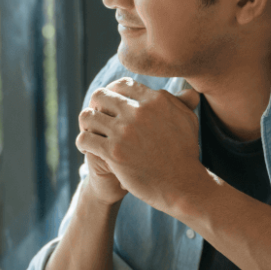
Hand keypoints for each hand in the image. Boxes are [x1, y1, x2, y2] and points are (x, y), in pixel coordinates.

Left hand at [77, 77, 201, 212]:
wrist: (182, 184)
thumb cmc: (185, 153)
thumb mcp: (188, 120)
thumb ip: (181, 102)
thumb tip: (185, 90)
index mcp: (155, 100)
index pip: (121, 85)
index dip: (111, 93)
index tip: (109, 105)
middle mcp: (138, 112)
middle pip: (100, 96)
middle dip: (95, 106)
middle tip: (96, 119)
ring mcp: (124, 131)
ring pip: (87, 116)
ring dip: (85, 124)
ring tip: (90, 133)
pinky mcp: (113, 152)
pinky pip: (84, 139)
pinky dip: (82, 142)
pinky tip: (87, 148)